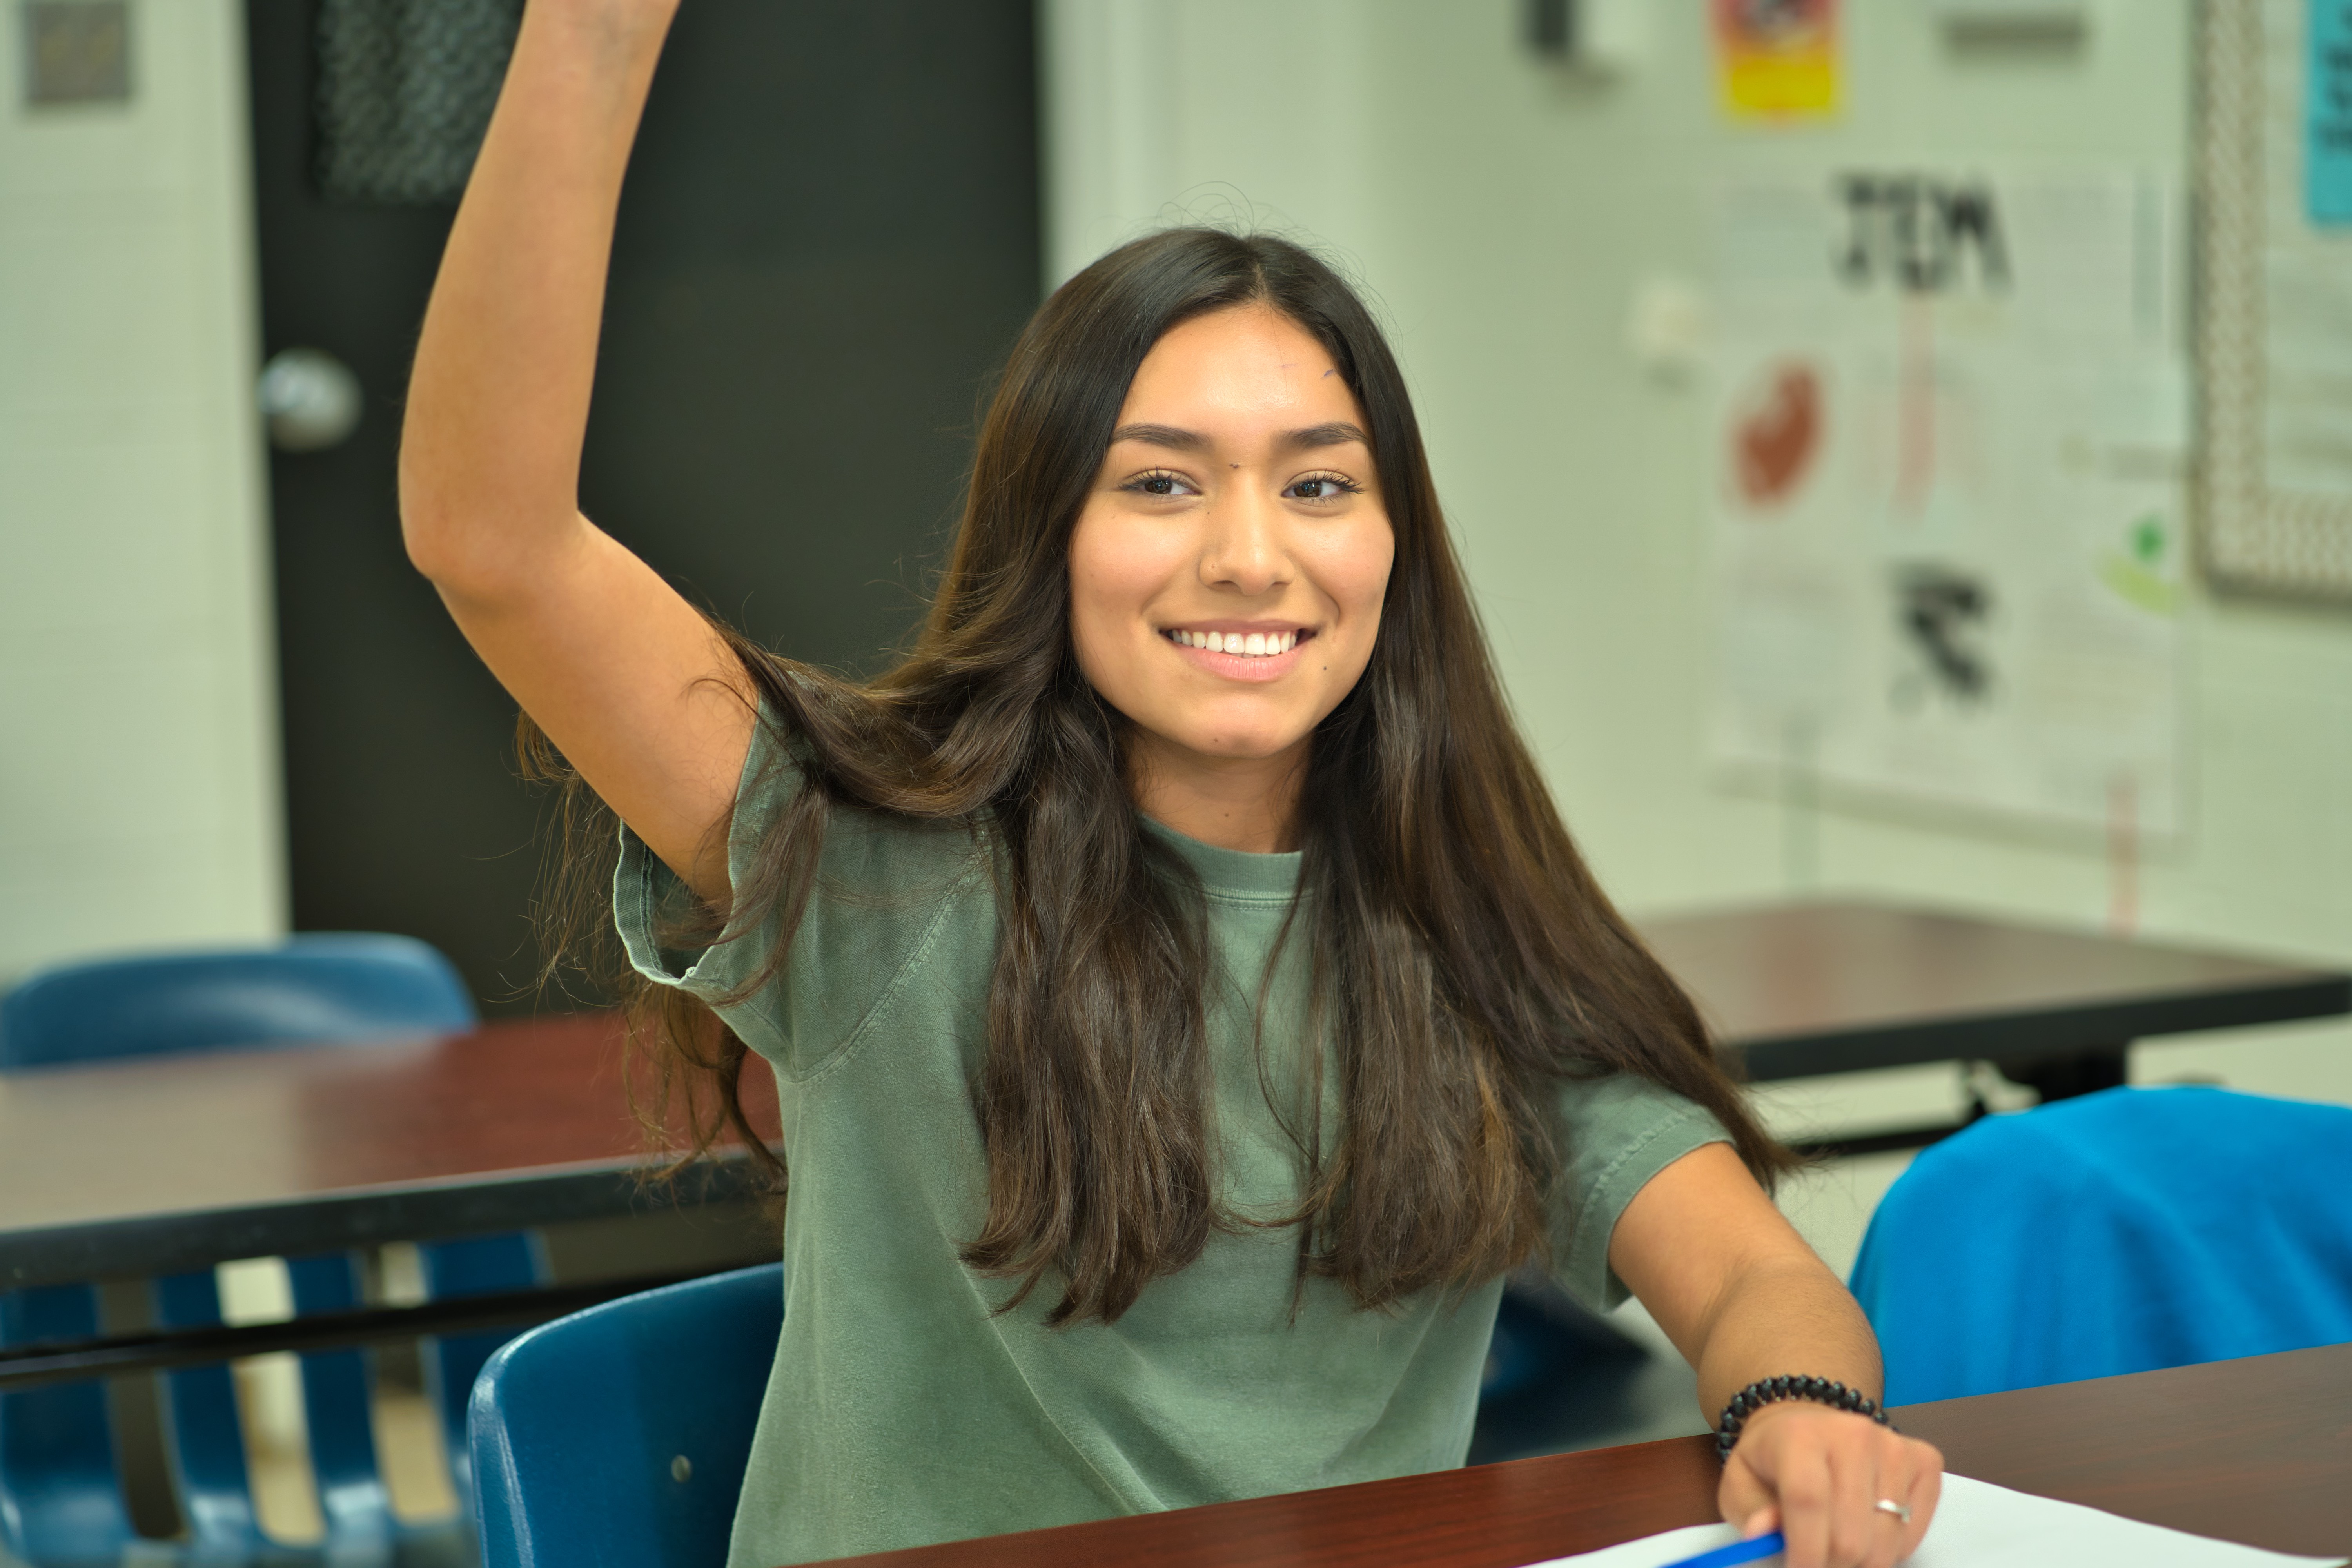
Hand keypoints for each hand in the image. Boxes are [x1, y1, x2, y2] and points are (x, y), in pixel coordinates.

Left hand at [1717, 1401, 1940, 1567]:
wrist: (1808, 1425)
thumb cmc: (1773, 1461)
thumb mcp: (1742, 1483)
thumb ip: (1751, 1512)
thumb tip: (1762, 1534)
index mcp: (1800, 1435)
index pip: (1808, 1501)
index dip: (1806, 1552)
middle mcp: (1854, 1434)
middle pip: (1851, 1533)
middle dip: (1831, 1567)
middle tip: (1816, 1566)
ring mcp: (1894, 1447)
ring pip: (1886, 1542)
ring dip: (1861, 1563)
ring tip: (1836, 1550)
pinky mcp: (1924, 1461)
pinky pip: (1913, 1533)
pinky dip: (1891, 1551)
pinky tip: (1867, 1532)